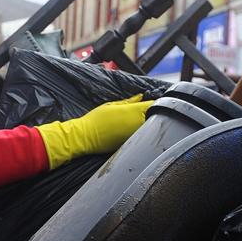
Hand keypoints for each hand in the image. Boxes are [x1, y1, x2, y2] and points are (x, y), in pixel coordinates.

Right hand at [35, 94, 152, 168]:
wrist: (85, 138)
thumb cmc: (95, 120)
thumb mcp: (111, 105)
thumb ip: (128, 101)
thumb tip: (140, 96)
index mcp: (133, 112)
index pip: (153, 105)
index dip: (156, 102)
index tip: (154, 101)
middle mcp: (137, 124)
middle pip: (154, 117)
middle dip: (152, 113)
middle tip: (146, 110)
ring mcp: (135, 135)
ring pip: (148, 128)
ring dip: (147, 123)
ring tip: (135, 121)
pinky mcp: (131, 144)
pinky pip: (140, 136)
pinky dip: (139, 132)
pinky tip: (129, 130)